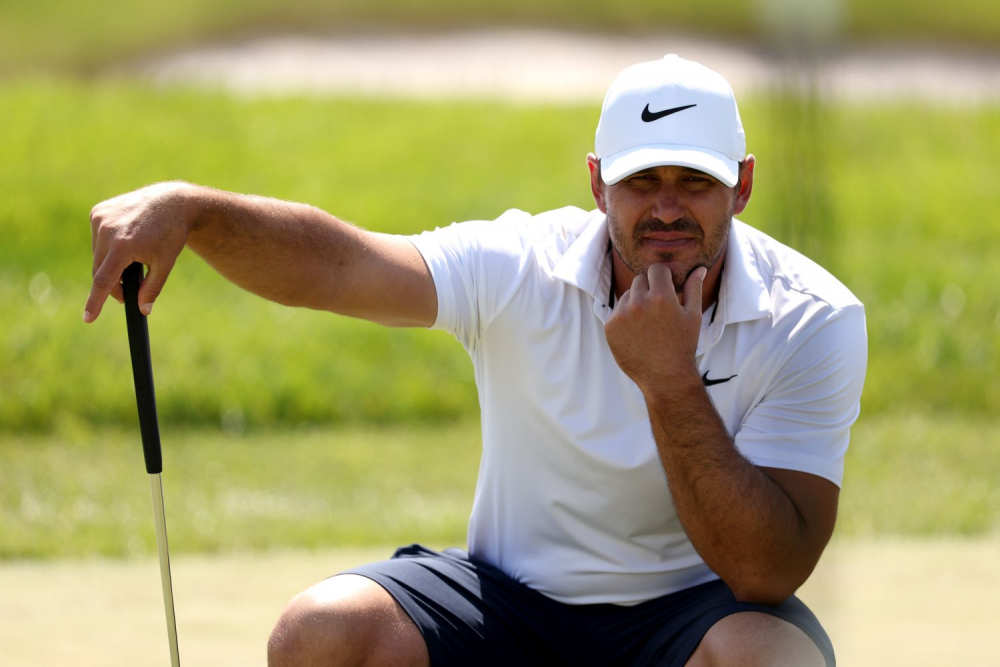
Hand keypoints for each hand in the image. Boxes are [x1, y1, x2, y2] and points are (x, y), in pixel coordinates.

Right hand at [85, 182, 195, 322]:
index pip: (103, 280)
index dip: (95, 301)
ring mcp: (100, 218)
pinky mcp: (97, 211)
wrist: (172, 202)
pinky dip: (108, 246)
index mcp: (123, 245)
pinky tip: (125, 240)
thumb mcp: (165, 264)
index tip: (88, 318)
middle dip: (112, 285)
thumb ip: (152, 289)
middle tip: (127, 293)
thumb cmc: (171, 234)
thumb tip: (142, 310)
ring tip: (132, 260)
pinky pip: (98, 239)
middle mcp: (107, 230)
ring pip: (97, 255)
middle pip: (100, 270)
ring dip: (109, 264)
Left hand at [604, 264, 706, 395]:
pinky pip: (617, 312)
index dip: (663, 276)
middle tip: (659, 307)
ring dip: (636, 302)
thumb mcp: (693, 316)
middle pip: (640, 279)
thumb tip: (699, 269)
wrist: (664, 377)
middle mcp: (638, 303)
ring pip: (627, 295)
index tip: (667, 286)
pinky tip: (637, 332)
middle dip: (650, 288)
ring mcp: (621, 315)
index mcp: (661, 297)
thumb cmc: (682, 346)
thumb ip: (693, 289)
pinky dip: (625, 317)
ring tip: (649, 323)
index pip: (656, 269)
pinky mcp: (610, 326)